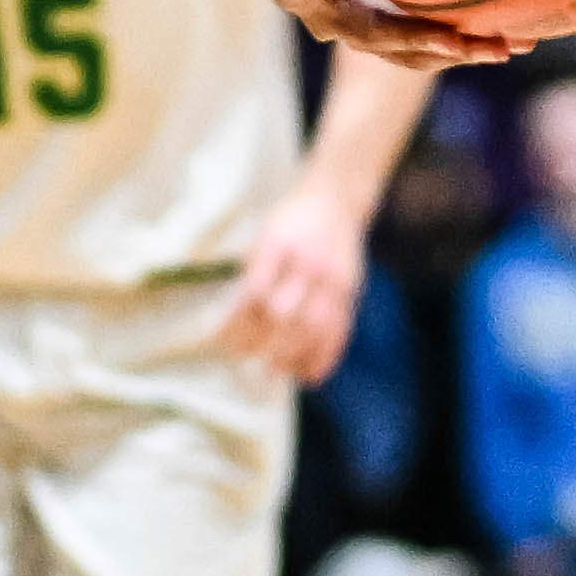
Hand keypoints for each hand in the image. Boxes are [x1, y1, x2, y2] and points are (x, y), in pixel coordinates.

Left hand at [207, 189, 368, 377]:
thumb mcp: (265, 235)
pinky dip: (324, 357)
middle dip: (263, 344)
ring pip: (314, 328)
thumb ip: (255, 273)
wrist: (337, 200)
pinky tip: (309, 374)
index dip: (237, 322)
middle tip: (247, 361)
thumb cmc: (293, 220)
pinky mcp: (352, 292)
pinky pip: (340, 331)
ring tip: (275, 371)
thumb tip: (235, 322)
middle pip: (285, 314)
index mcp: (280, 245)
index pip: (255, 291)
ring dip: (292, 356)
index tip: (223, 341)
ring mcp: (334, 279)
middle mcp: (309, 263)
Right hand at [234, 0, 527, 67]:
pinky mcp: (397, 40)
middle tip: (449, 37)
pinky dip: (474, 45)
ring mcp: (365, 33)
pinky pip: (436, 50)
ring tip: (500, 45)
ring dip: (453, 50)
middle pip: (364, 33)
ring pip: (408, 52)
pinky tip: (523, 39)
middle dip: (408, 36)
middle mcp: (327, 13)